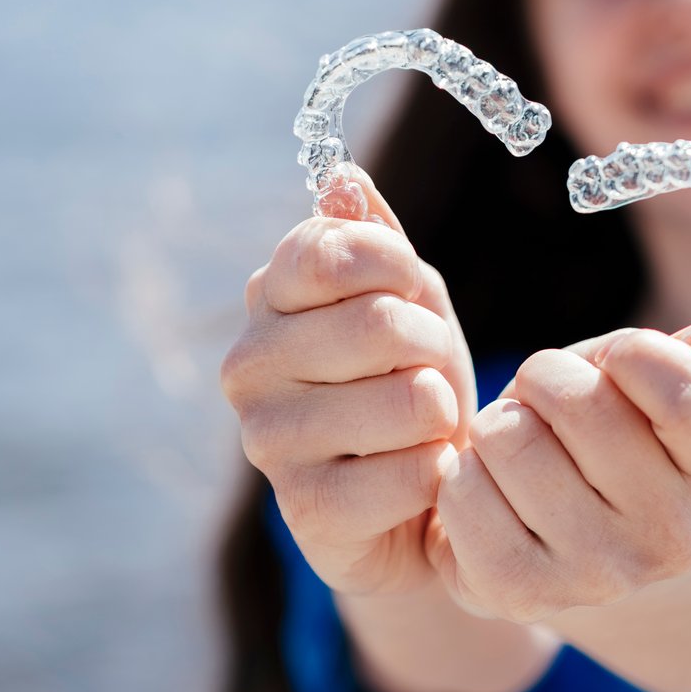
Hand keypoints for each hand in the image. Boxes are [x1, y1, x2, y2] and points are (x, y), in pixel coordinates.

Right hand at [220, 170, 476, 595]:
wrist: (418, 499)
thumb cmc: (408, 380)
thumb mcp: (406, 297)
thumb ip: (374, 239)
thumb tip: (343, 180)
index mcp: (267, 298)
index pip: (329, 252)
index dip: (396, 268)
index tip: (411, 292)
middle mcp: (247, 367)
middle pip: (381, 325)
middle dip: (435, 346)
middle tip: (430, 371)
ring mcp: (268, 442)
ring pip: (410, 401)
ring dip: (443, 414)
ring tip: (424, 427)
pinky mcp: (307, 511)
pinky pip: (413, 474)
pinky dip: (439, 474)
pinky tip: (418, 478)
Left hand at [425, 327, 690, 622]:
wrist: (555, 545)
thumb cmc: (602, 441)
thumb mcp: (648, 392)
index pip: (688, 394)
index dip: (631, 353)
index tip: (615, 361)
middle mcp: (673, 534)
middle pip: (580, 402)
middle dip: (544, 379)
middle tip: (545, 405)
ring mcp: (600, 573)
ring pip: (509, 438)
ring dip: (497, 427)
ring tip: (517, 453)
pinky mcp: (523, 595)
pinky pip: (463, 492)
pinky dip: (460, 476)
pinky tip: (488, 494)